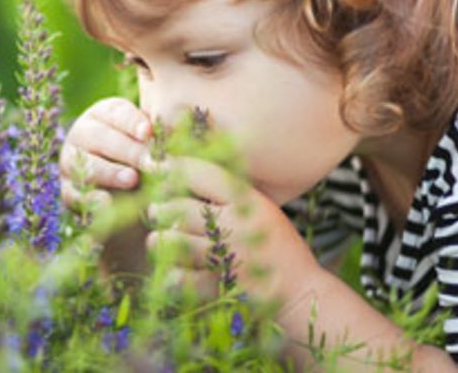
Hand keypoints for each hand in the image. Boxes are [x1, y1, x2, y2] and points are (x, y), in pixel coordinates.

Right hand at [58, 97, 153, 210]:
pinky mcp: (67, 190)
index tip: (148, 133)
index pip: (117, 113)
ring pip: (86, 164)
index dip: (132, 123)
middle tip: (151, 163)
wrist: (130, 200)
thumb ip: (157, 138)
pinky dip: (89, 199)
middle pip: (100, 137)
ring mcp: (70, 161)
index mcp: (104, 115)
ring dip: (110, 172)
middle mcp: (83, 133)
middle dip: (128, 151)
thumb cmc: (146, 161)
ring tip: (133, 180)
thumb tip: (169, 135)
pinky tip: (107, 202)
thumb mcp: (151, 145)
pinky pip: (74, 193)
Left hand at [144, 155, 320, 305]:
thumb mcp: (262, 210)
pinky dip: (169, 274)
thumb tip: (181, 169)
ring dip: (160, 241)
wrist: (302, 292)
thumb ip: (229, 192)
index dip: (172, 165)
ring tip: (161, 240)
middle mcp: (236, 226)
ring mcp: (225, 258)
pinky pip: (174, 277)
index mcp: (248, 201)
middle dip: (160, 209)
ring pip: (169, 241)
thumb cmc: (278, 247)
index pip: (200, 172)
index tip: (155, 165)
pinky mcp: (218, 288)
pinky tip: (175, 270)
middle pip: (176, 207)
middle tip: (157, 212)